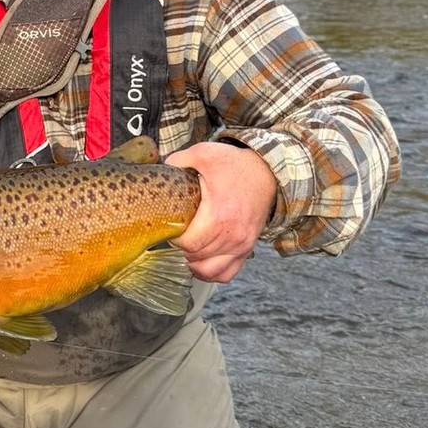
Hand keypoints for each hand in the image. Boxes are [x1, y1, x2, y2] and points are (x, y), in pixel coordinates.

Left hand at [164, 141, 276, 282]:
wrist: (267, 172)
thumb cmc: (235, 165)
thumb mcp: (204, 154)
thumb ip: (178, 160)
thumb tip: (161, 169)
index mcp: (219, 215)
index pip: (189, 243)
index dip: (174, 237)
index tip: (171, 225)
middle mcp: (233, 235)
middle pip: (196, 256)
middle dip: (181, 247)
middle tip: (177, 232)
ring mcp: (241, 245)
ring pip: (209, 270)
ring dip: (193, 262)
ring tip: (187, 246)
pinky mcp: (246, 249)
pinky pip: (226, 273)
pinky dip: (211, 272)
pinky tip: (200, 261)